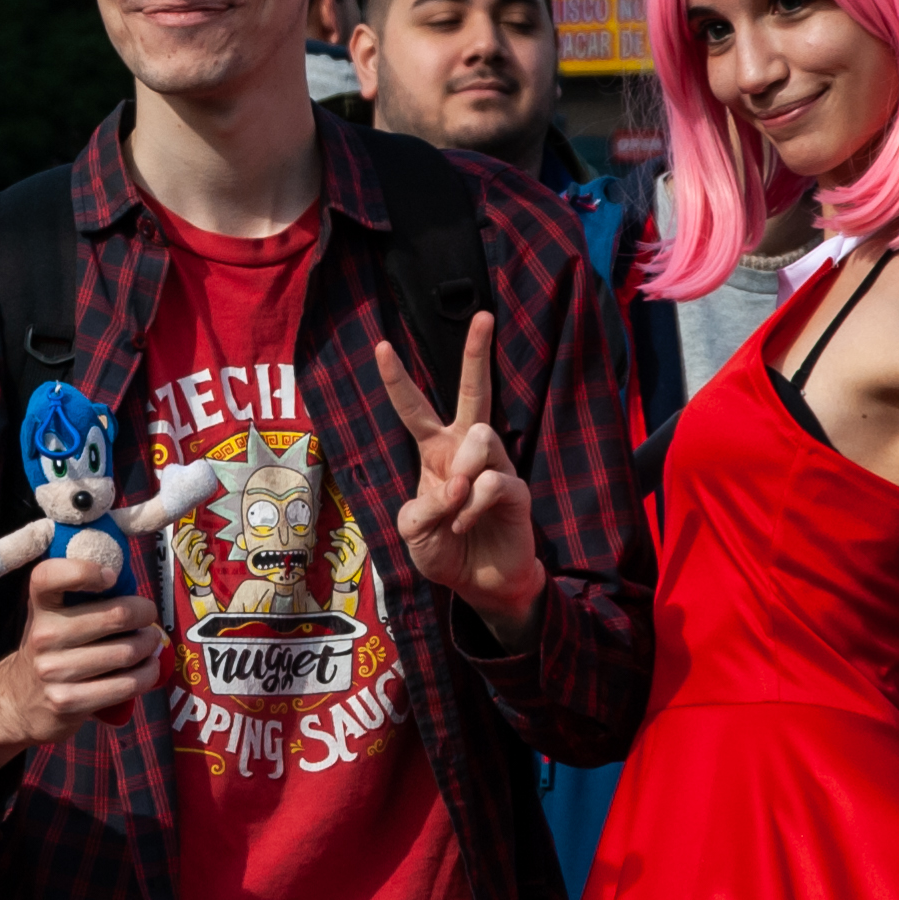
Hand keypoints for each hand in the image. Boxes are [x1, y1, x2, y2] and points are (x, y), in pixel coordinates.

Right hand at [0, 552, 166, 776]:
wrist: (20, 702)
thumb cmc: (52, 650)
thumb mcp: (53, 617)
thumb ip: (81, 598)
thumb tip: (133, 590)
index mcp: (40, 606)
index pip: (49, 576)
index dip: (83, 570)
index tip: (111, 577)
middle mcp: (42, 635)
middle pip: (114, 615)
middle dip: (143, 613)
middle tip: (149, 615)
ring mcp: (53, 671)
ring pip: (125, 652)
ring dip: (148, 645)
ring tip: (151, 642)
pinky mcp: (68, 701)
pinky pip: (125, 685)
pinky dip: (147, 674)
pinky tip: (149, 668)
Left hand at [383, 314, 547, 648]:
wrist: (481, 584)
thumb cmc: (445, 551)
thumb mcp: (414, 533)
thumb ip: (421, 510)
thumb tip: (454, 488)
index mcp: (435, 453)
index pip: (415, 409)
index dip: (398, 380)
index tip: (383, 346)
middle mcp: (467, 450)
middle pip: (473, 392)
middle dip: (477, 353)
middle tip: (484, 315)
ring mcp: (495, 465)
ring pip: (482, 437)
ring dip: (462, 476)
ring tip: (457, 509)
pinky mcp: (516, 489)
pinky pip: (493, 482)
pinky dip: (473, 508)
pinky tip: (468, 525)